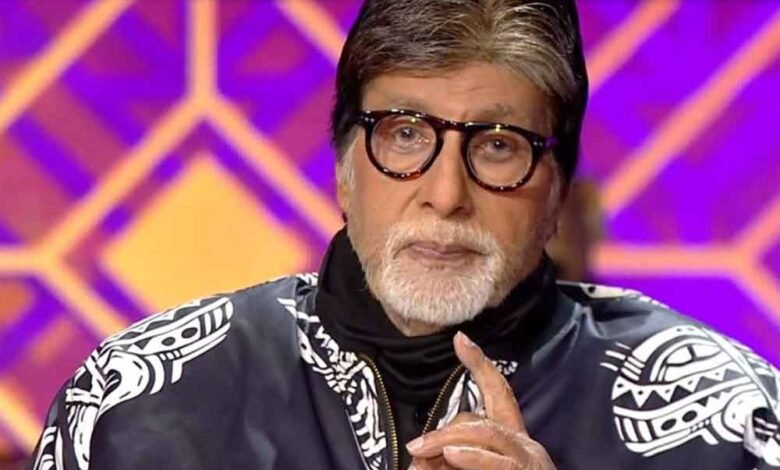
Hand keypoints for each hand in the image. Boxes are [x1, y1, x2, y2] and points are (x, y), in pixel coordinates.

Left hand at [406, 332, 555, 469]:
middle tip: (418, 448)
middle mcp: (525, 447)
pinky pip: (502, 467)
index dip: (480, 364)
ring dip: (461, 445)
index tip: (460, 338)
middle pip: (485, 423)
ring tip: (438, 451)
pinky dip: (477, 462)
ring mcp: (531, 463)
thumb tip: (421, 460)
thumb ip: (451, 460)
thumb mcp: (470, 468)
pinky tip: (454, 459)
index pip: (498, 393)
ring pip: (494, 440)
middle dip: (448, 431)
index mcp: (512, 439)